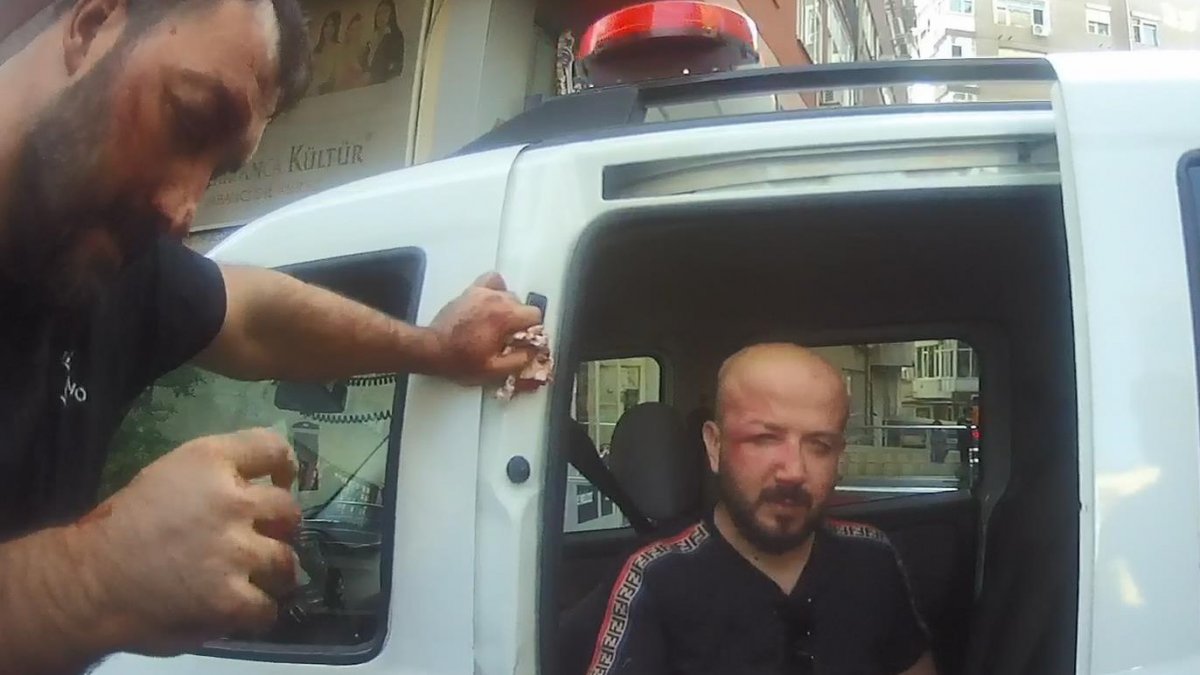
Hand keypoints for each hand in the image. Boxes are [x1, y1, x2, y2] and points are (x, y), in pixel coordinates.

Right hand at [79, 429, 300, 653]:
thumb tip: (258, 485)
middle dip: (281, 526)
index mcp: (210, 461)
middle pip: (288, 509)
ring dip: (275, 570)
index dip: (285, 465)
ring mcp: (235, 550)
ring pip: (286, 559)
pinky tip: (245, 610)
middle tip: (265, 538)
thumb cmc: (120, 526)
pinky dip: (260, 611)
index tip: (282, 480)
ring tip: (260, 578)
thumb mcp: (167, 476)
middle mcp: (231, 500)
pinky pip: (267, 607)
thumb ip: (214, 475)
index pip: (271, 447)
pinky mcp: (230, 597)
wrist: (88, 580)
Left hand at [425, 272, 543, 384]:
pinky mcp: (471, 291)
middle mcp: (497, 299)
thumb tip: (533, 352)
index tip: (522, 340)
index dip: (532, 330)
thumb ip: (520, 360)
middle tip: (507, 337)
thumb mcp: (494, 369)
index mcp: (505, 317)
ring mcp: (483, 292)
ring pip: (509, 293)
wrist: (432, 349)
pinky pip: (492, 280)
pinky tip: (491, 303)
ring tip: (498, 323)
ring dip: (508, 307)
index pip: (535, 314)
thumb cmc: (460, 359)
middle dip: (519, 321)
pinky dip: (496, 289)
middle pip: (522, 304)